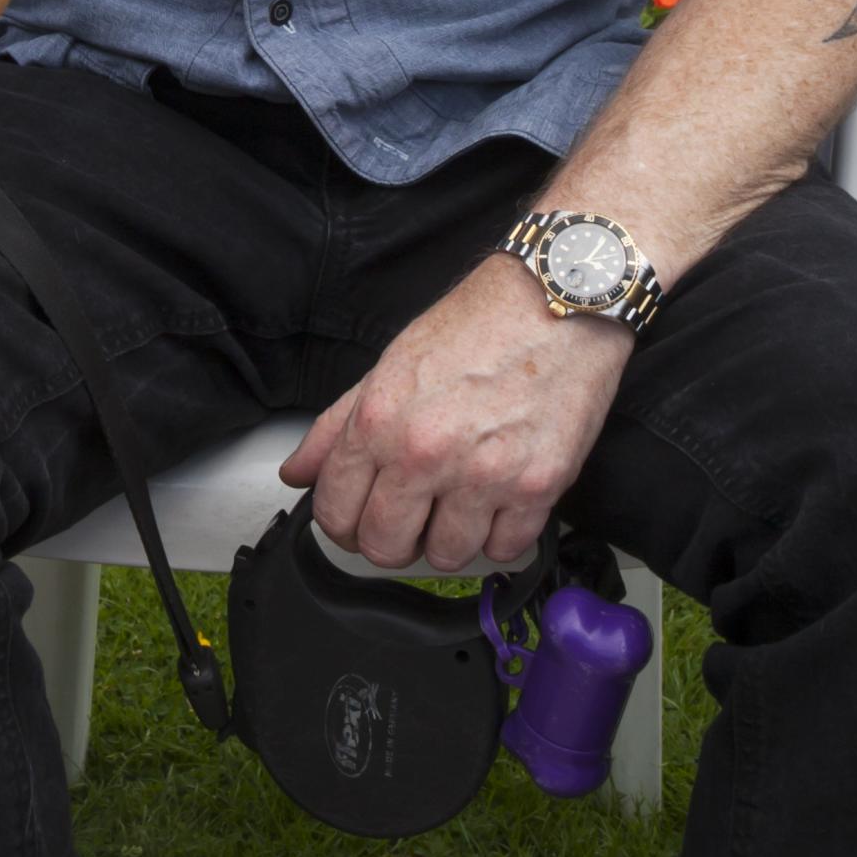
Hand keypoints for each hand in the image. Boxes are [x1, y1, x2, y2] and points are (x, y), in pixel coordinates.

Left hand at [284, 253, 630, 571]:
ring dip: (447, 538)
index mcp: (379, 422)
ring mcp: (483, 475)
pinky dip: (498, 535)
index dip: (341, 522)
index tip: (357, 517)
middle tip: (406, 518)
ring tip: (457, 504)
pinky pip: (503, 550)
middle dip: (390, 539)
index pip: (334, 511)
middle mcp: (426, 453)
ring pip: (445, 556)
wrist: (556, 301)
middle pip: (383, 547)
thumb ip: (336, 427)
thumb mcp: (389, 365)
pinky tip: (496, 502)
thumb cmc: (478, 325)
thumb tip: (299, 471)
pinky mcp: (537, 488)